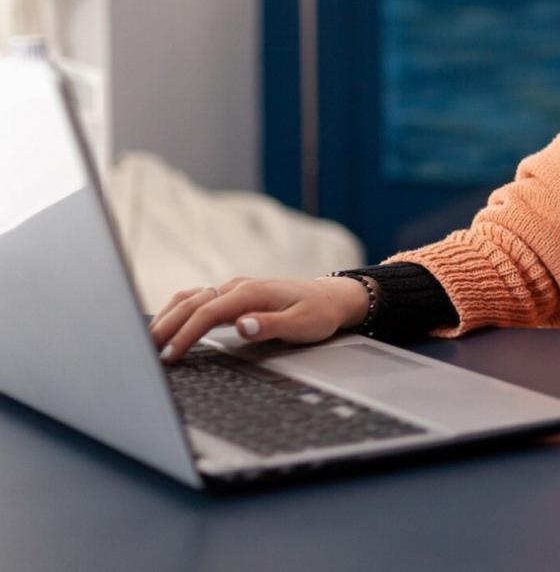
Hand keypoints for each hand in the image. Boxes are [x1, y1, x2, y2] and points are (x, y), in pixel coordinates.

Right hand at [148, 275, 371, 363]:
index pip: (207, 312)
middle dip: (166, 326)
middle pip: (191, 303)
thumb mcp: (302, 325)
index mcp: (251, 292)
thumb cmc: (318, 313)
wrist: (332, 298)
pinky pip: (198, 300)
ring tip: (148, 341)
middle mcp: (238, 287)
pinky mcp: (233, 296)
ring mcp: (234, 289)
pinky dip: (178, 311)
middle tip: (145, 352)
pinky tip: (167, 326)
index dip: (186, 334)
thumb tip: (242, 325)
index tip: (171, 356)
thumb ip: (271, 325)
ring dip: (167, 316)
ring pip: (190, 298)